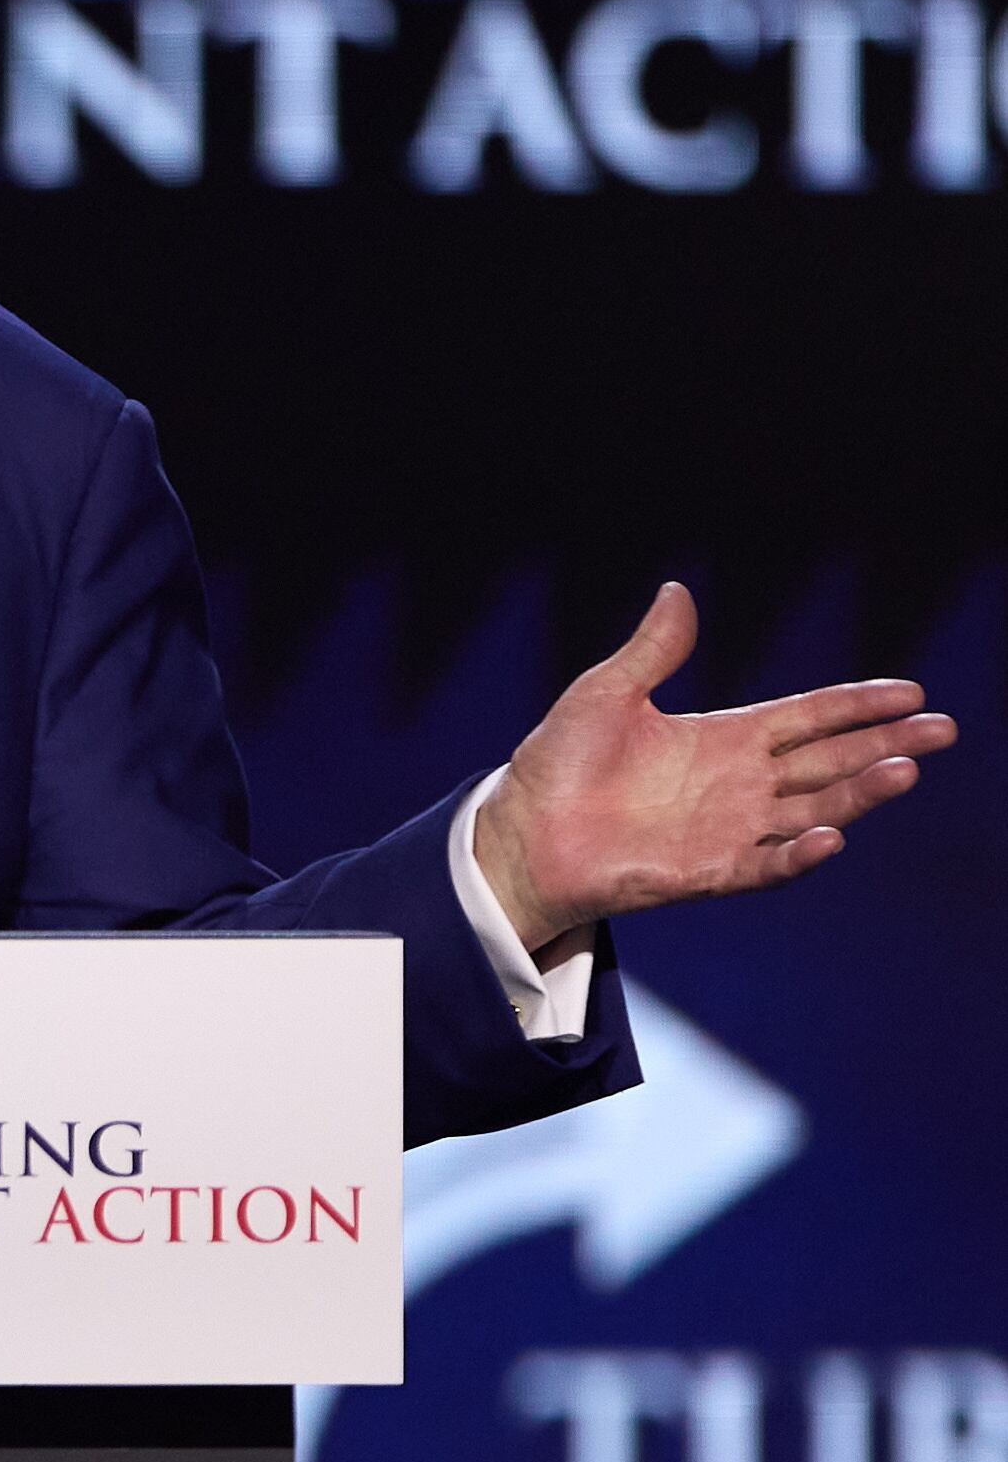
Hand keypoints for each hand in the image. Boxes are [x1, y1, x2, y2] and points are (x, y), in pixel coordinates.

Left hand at [473, 582, 957, 945]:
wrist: (520, 831)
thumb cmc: (558, 764)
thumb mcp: (606, 693)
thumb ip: (653, 649)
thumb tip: (677, 589)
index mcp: (723, 738)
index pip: (807, 717)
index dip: (856, 705)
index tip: (910, 692)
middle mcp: (738, 784)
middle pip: (828, 761)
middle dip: (885, 745)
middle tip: (942, 730)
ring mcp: (728, 829)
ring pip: (812, 810)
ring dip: (859, 794)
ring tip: (905, 771)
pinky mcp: (705, 871)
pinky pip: (764, 864)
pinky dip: (797, 854)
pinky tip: (831, 836)